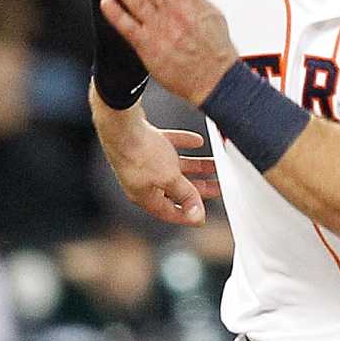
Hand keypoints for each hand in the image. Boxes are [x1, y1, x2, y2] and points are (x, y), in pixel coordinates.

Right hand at [94, 103, 220, 227]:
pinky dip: (183, 145)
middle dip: (199, 188)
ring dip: (196, 166)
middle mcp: (142, 181)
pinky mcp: (145, 143)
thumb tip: (196, 215)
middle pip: (176, 189)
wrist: (121, 123)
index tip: (203, 217)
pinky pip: (168, 146)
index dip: (188, 215)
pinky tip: (197, 141)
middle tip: (218, 186)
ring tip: (215, 163)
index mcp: (145, 196)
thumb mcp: (169, 179)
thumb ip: (185, 195)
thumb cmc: (138, 153)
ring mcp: (143, 161)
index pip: (170, 212)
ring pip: (175, 167)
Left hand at [98, 0, 238, 104]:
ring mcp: (161, 29)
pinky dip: (116, 14)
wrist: (215, 80)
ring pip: (135, 0)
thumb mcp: (210, 11)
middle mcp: (175, 12)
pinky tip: (105, 1)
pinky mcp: (150, 48)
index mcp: (191, 1)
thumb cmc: (215, 47)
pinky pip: (129, 27)